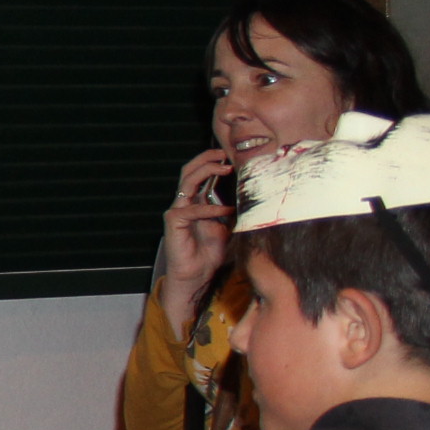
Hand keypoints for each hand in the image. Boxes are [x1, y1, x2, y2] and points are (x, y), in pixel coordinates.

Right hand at [158, 149, 236, 325]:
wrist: (196, 276)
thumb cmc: (210, 254)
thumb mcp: (230, 228)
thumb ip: (235, 213)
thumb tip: (255, 200)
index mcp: (196, 203)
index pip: (200, 175)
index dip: (213, 163)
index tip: (232, 157)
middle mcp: (185, 204)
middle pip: (189, 171)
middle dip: (206, 159)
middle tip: (224, 154)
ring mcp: (177, 212)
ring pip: (186, 182)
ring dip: (205, 172)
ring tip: (223, 169)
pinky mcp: (174, 223)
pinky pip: (190, 210)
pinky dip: (208, 208)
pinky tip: (224, 210)